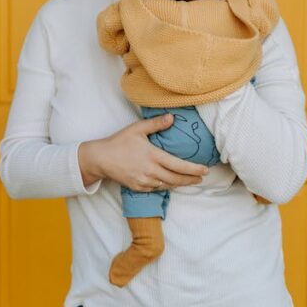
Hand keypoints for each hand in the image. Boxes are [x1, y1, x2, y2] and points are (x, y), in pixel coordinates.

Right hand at [78, 114, 208, 190]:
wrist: (101, 159)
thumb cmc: (119, 141)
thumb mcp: (137, 129)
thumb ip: (156, 124)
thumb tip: (172, 117)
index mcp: (153, 156)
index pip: (179, 165)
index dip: (194, 169)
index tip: (205, 170)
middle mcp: (150, 171)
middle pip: (176, 179)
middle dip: (191, 179)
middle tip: (201, 177)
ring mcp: (144, 181)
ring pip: (167, 185)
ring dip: (180, 184)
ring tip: (190, 181)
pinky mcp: (138, 187)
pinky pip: (156, 189)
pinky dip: (166, 186)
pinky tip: (171, 183)